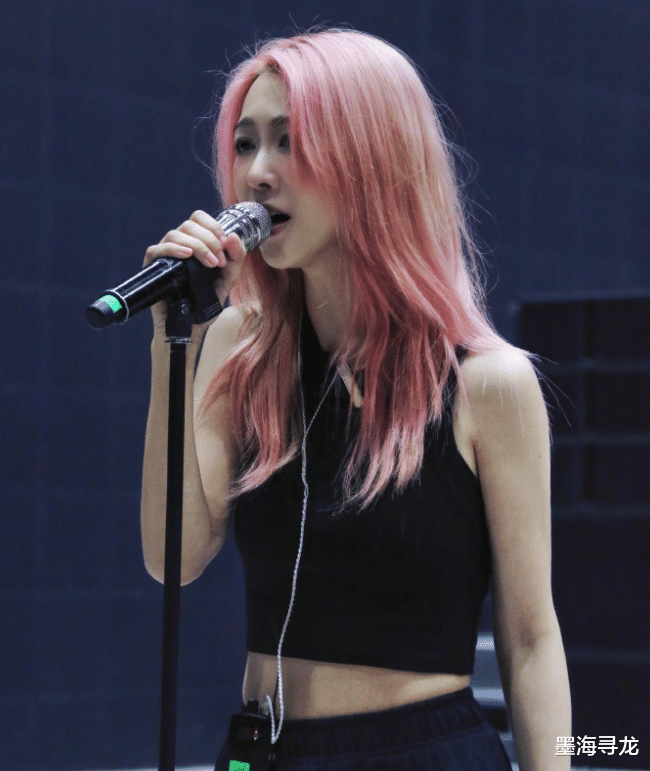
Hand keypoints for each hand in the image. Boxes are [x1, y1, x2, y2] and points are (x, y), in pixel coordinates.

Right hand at [143, 209, 247, 332]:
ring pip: (174, 234)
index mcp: (196, 243)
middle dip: (208, 239)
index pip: (199, 218)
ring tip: (210, 264)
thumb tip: (233, 236)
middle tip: (218, 261)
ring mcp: (165, 256)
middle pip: (189, 224)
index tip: (224, 245)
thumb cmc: (207, 300)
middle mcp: (179, 245)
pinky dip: (173, 249)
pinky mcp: (153, 268)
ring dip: (197, 245)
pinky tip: (186, 255)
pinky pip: (156, 250)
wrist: (193, 326)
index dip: (212, 226)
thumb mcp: (228, 278)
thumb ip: (236, 258)